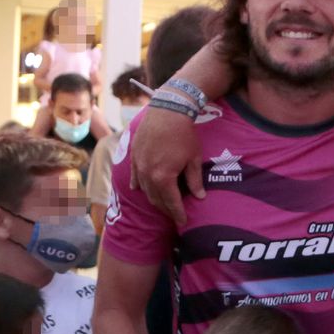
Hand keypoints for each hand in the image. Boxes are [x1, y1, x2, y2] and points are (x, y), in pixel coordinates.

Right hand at [131, 107, 202, 227]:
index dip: (178, 214)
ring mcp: (138, 166)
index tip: (184, 222)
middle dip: (166, 209)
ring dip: (154, 199)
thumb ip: (194, 180)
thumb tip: (200, 197)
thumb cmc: (184, 135)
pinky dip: (139, 185)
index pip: (171, 202)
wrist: (167, 111)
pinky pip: (134, 176)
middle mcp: (147, 174)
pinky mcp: (133, 156)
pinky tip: (140, 190)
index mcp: (163, 177)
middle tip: (175, 215)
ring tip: (163, 204)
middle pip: (156, 199)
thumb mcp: (193, 159)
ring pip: (144, 190)